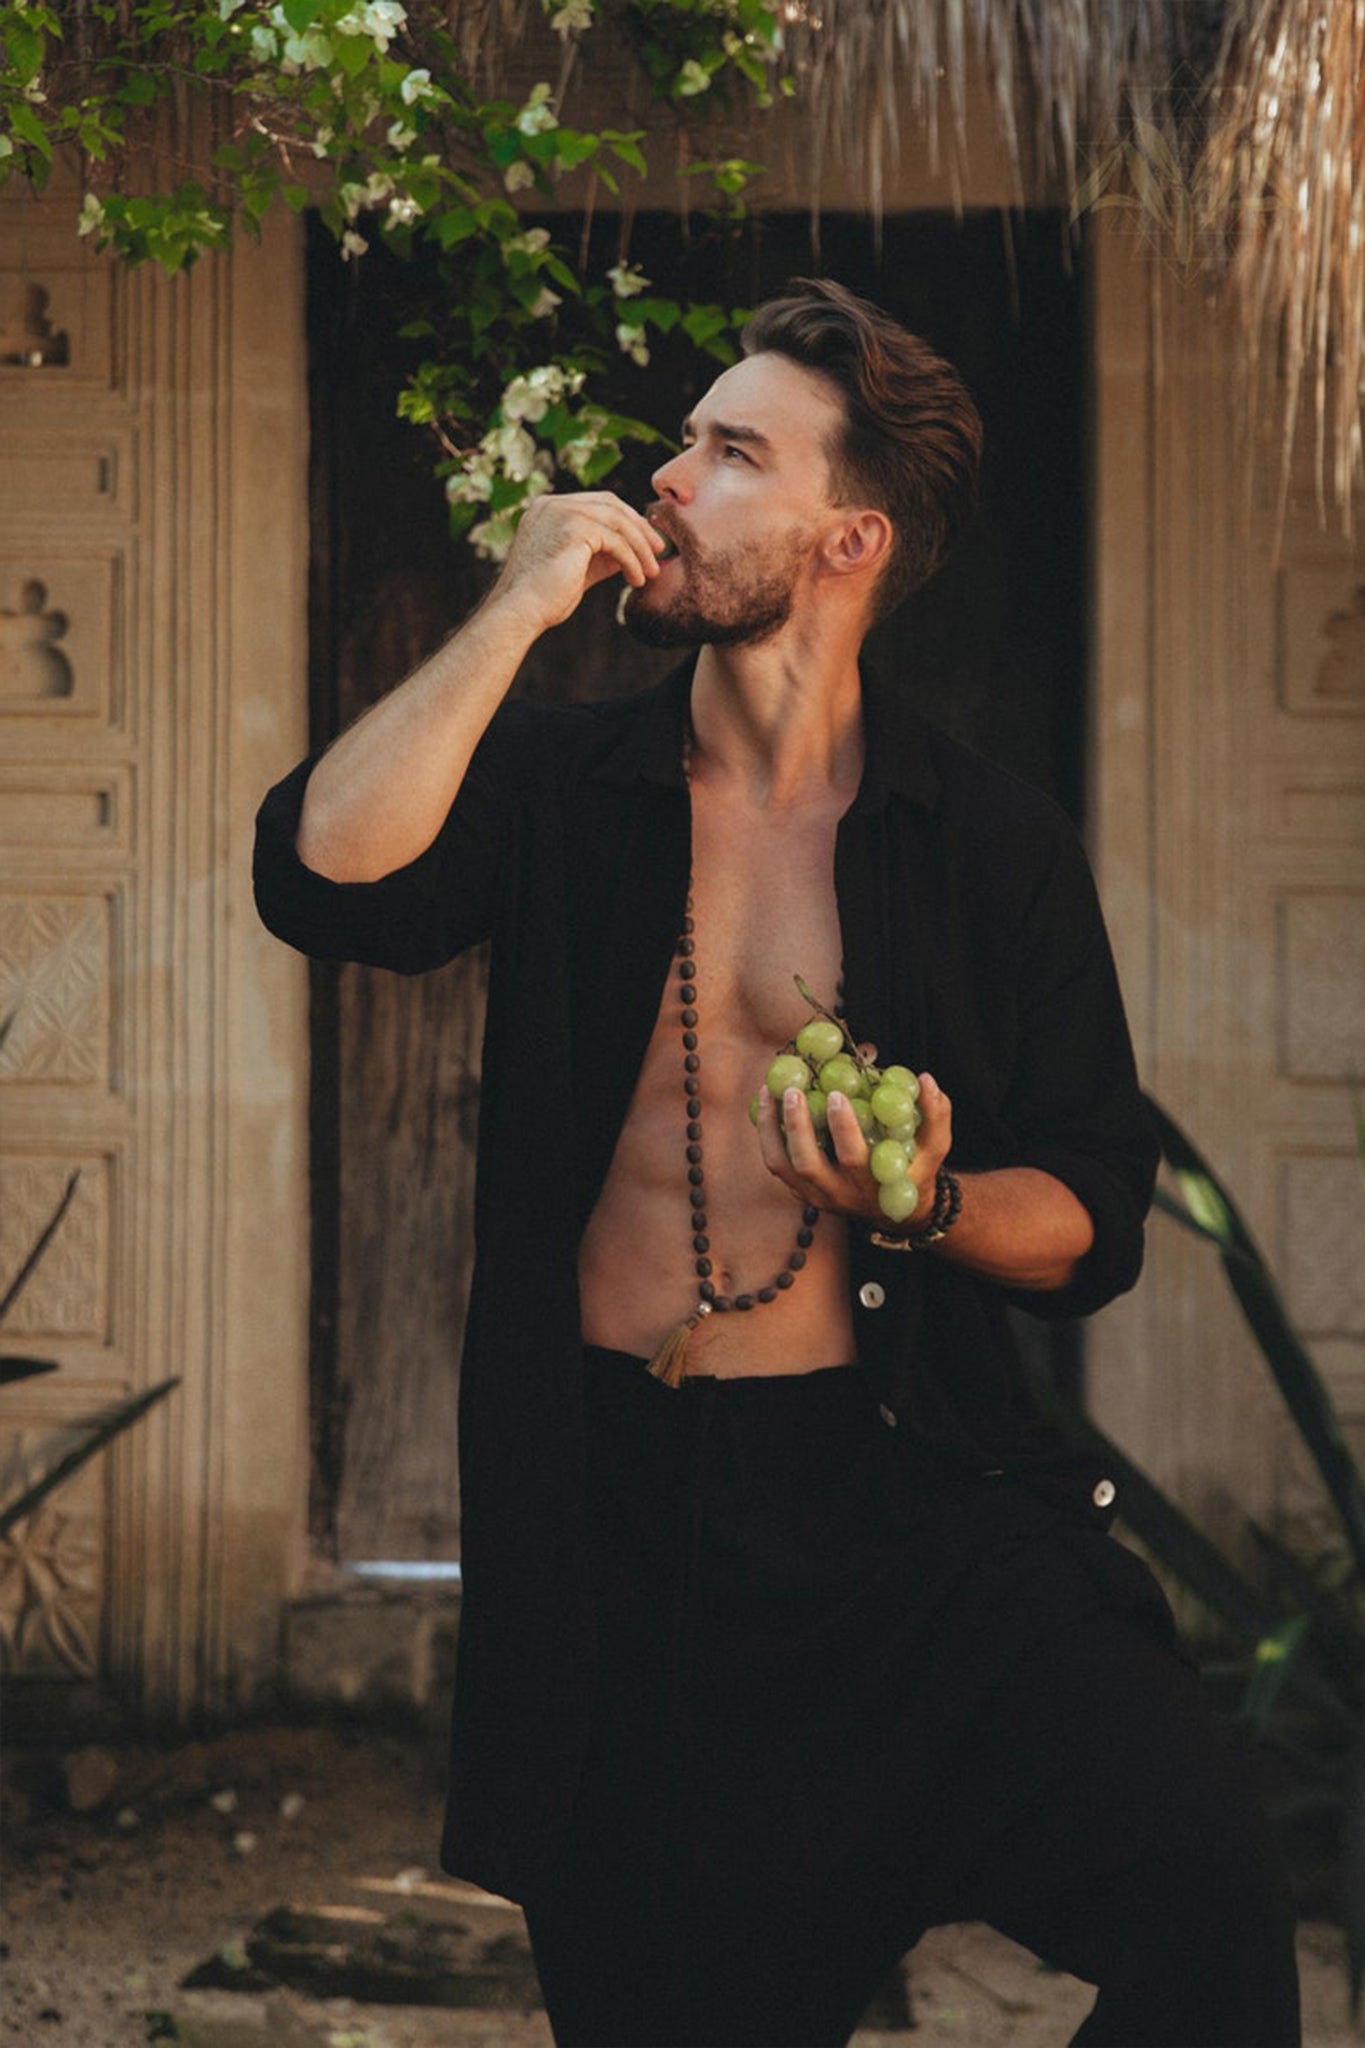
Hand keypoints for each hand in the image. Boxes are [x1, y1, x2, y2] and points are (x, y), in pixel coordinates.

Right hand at [491, 490, 665, 634]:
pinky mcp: (574, 527)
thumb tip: (635, 551)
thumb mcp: (579, 568)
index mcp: (548, 508)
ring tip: (652, 571)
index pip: (598, 504)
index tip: (647, 542)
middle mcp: (553, 504)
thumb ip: (602, 554)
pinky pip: (616, 540)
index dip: (627, 520)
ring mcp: (562, 511)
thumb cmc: (544, 598)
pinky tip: (636, 579)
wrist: (519, 612)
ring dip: (641, 547)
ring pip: (617, 521)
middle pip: (611, 504)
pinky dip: (631, 560)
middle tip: (660, 550)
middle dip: (640, 527)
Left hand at [754, 1072, 953, 1233]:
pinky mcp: (799, 1191)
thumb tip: (925, 1079)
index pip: (852, 1158)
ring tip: (768, 1092)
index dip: (843, 1127)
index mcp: (870, 1185)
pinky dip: (768, 1134)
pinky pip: (777, 1164)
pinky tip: (767, 1103)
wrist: (892, 1211)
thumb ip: (936, 1115)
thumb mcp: (934, 1148)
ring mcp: (814, 1196)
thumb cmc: (914, 1170)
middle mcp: (837, 1194)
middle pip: (806, 1164)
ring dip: (770, 1128)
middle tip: (792, 1090)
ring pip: (782, 1165)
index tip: (836, 1094)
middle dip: (796, 1126)